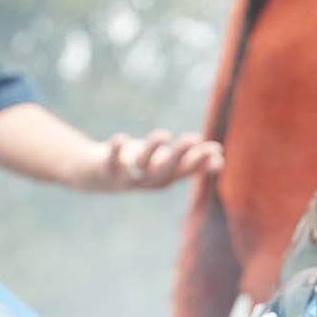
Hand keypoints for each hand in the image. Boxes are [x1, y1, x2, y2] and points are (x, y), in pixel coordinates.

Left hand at [84, 129, 223, 191]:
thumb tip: (220, 157)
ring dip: (152, 150)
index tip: (216, 150)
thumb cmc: (137, 166)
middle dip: (180, 155)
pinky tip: (121, 138)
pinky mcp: (105, 171)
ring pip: (141, 167)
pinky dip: (115, 151)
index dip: (199, 163)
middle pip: (165, 171)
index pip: (184, 172)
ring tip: (164, 134)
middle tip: (194, 137)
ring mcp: (126, 178)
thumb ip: (190, 161)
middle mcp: (147, 181)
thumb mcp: (165, 163)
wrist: (96, 176)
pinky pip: (110, 163)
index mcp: (163, 178)